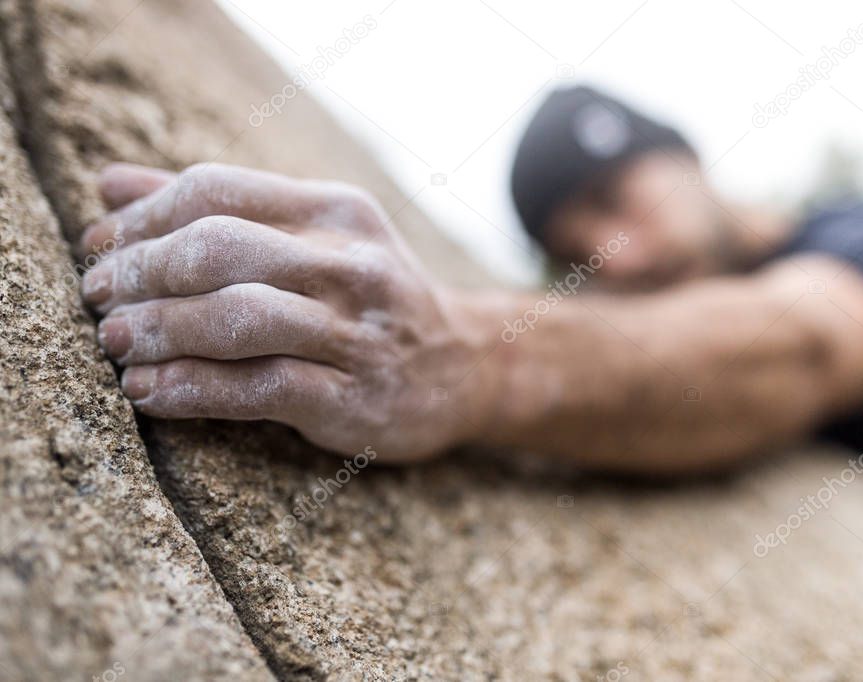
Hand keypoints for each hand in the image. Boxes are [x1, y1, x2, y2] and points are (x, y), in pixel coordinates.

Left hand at [80, 162, 489, 461]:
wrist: (466, 366)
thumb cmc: (370, 299)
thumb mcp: (317, 238)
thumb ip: (219, 210)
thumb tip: (110, 184)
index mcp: (336, 211)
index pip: (217, 191)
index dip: (143, 217)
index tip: (100, 247)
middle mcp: (351, 262)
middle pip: (218, 248)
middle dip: (139, 272)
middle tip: (98, 299)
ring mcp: (356, 332)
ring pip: (236, 316)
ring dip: (159, 329)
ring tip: (116, 343)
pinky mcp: (353, 397)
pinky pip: (258, 386)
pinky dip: (191, 389)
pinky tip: (149, 392)